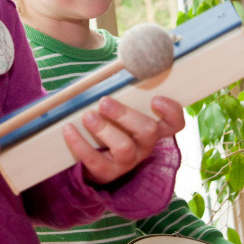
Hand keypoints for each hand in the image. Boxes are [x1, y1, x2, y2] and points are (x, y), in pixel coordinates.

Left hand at [63, 95, 184, 184]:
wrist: (90, 160)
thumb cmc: (108, 125)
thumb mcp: (118, 111)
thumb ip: (120, 94)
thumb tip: (109, 70)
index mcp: (151, 129)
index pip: (174, 123)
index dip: (171, 112)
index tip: (155, 99)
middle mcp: (144, 146)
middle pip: (148, 131)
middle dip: (126, 115)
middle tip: (104, 102)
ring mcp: (127, 162)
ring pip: (124, 147)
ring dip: (105, 129)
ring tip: (87, 116)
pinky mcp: (107, 172)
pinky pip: (95, 160)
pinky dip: (80, 143)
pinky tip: (68, 129)